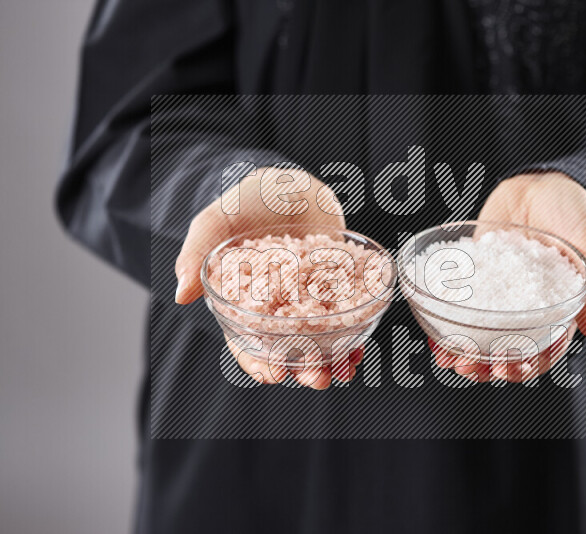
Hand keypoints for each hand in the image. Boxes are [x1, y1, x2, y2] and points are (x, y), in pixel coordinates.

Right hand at [175, 167, 353, 388]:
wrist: (288, 183)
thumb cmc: (245, 202)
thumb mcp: (214, 223)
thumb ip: (196, 255)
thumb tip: (180, 294)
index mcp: (245, 303)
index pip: (247, 344)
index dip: (259, 363)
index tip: (273, 374)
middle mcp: (278, 309)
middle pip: (289, 350)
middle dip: (302, 369)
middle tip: (316, 377)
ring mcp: (310, 300)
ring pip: (320, 340)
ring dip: (332, 359)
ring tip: (343, 369)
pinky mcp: (337, 286)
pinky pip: (345, 316)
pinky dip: (354, 333)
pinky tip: (361, 346)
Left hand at [431, 172, 585, 382]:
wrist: (539, 181)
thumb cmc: (573, 210)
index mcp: (556, 308)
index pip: (543, 348)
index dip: (527, 366)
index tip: (509, 369)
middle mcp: (525, 308)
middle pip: (508, 349)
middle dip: (489, 366)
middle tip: (472, 368)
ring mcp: (498, 294)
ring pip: (480, 335)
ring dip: (465, 353)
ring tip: (449, 359)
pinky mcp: (474, 277)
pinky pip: (459, 306)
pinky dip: (446, 324)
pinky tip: (432, 335)